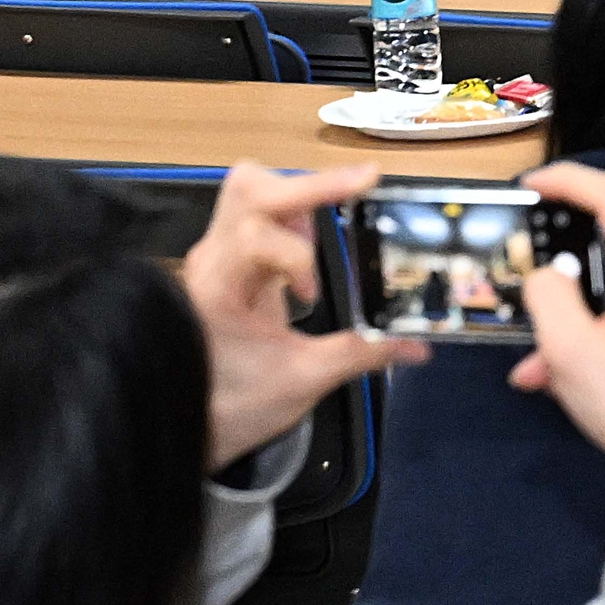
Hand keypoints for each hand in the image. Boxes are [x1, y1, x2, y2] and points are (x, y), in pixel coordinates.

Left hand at [183, 161, 412, 470]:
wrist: (185, 422)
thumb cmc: (236, 404)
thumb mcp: (303, 380)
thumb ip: (361, 354)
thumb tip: (420, 346)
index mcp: (220, 289)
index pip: (254, 236)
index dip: (295, 256)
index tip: (312, 296)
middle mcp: (211, 260)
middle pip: (248, 189)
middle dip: (308, 184)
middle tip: (365, 182)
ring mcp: (215, 254)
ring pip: (249, 190)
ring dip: (298, 193)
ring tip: (330, 218)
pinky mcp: (226, 258)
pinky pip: (254, 209)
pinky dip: (291, 208)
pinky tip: (314, 236)